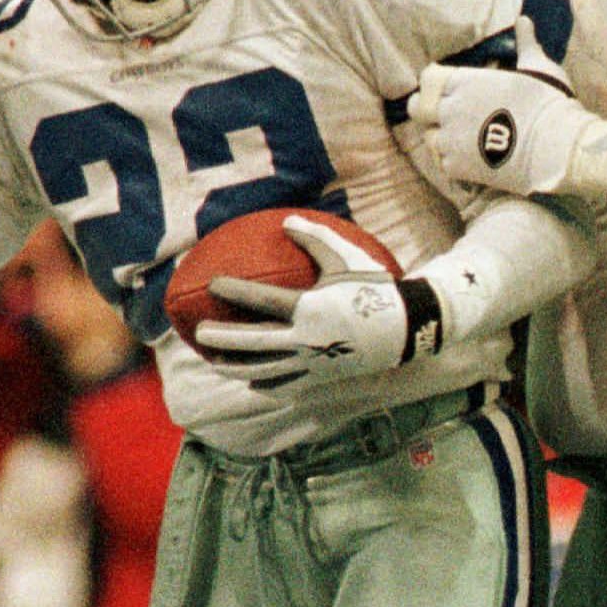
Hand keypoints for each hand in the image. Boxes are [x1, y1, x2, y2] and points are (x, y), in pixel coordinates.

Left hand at [193, 216, 439, 384]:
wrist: (407, 328)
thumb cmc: (375, 287)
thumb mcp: (347, 257)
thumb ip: (315, 238)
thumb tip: (286, 221)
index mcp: (310, 308)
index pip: (262, 300)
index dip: (234, 291)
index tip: (213, 284)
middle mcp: (307, 339)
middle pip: (254, 342)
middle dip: (223, 338)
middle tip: (199, 333)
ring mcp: (313, 363)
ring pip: (264, 370)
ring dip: (235, 367)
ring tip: (214, 361)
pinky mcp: (321, 379)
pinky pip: (286, 385)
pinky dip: (265, 384)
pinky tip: (250, 381)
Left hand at [408, 18, 606, 204]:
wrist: (558, 148)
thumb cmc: (550, 103)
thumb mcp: (539, 67)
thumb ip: (525, 44)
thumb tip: (524, 20)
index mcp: (465, 81)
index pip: (428, 78)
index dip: (434, 84)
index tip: (444, 89)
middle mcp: (450, 109)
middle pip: (416, 108)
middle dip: (424, 110)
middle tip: (441, 115)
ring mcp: (451, 140)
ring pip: (430, 138)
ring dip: (442, 139)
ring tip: (463, 141)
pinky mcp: (457, 167)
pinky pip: (444, 164)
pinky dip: (455, 163)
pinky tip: (473, 160)